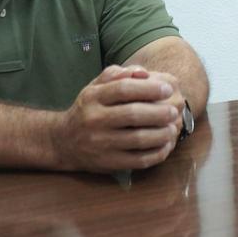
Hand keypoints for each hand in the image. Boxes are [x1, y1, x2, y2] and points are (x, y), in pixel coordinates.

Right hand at [52, 65, 179, 172]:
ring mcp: (100, 144)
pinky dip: (156, 153)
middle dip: (159, 112)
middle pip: (133, 114)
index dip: (149, 88)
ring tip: (173, 128)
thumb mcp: (96, 86)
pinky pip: (137, 160)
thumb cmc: (89, 109)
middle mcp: (94, 120)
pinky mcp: (107, 163)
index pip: (124, 89)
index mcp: (92, 97)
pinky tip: (166, 146)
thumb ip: (118, 74)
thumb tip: (143, 72)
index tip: (167, 89)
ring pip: (138, 139)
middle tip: (174, 110)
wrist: (62, 141)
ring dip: (162, 133)